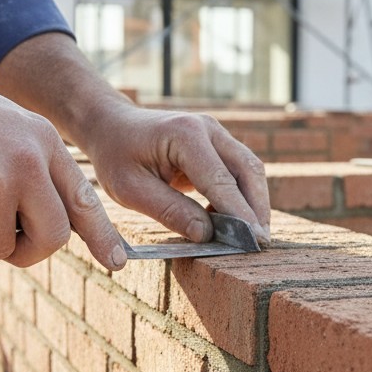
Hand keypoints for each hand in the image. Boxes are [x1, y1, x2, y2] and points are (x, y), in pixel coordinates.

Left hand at [80, 103, 270, 246]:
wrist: (111, 126)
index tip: (253, 242)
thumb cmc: (116, 156)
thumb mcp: (131, 190)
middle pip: (247, 169)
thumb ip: (170, 211)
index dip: (240, 213)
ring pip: (250, 169)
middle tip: (259, 244)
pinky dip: (241, 196)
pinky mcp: (217, 143)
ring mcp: (215, 133)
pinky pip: (239, 170)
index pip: (221, 179)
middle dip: (257, 208)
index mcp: (185, 134)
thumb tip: (206, 235)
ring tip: (250, 237)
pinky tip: (231, 222)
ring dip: (253, 203)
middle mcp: (208, 128)